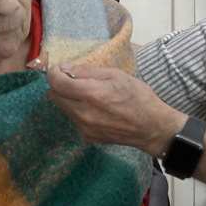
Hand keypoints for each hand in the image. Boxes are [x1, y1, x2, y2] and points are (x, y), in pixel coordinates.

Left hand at [47, 64, 184, 155]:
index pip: (56, 83)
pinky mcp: (87, 137)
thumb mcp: (116, 75)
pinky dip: (78, 111)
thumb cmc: (138, 96)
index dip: (54, 73)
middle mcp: (82, 113)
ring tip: (89, 94)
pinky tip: (96, 109)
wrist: (152, 128)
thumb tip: (65, 69)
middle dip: (60, 85)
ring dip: (69, 98)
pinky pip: (74, 119)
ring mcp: (83, 127)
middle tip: (74, 79)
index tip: (60, 68)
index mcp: (90, 94)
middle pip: (54, 96)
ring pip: (63, 108)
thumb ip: (87, 72)